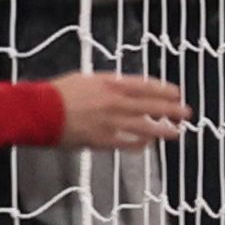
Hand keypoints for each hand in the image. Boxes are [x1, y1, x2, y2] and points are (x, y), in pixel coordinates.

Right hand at [51, 71, 186, 149]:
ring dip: (163, 130)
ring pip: (145, 127)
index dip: (165, 90)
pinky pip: (127, 143)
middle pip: (152, 107)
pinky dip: (139, 144)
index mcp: (111, 84)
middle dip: (172, 110)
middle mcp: (115, 103)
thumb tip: (123, 90)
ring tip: (176, 133)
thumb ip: (107, 84)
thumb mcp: (84, 79)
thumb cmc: (56, 93)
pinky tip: (147, 145)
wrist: (37, 111)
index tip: (177, 93)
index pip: (147, 86)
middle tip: (186, 113)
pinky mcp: (101, 140)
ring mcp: (110, 123)